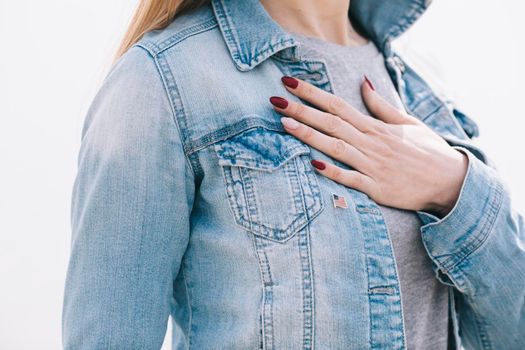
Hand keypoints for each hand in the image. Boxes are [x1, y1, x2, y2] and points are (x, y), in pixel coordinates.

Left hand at [269, 75, 467, 216]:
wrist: (451, 182)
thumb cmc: (429, 151)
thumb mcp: (408, 122)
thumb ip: (381, 105)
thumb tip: (364, 82)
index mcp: (376, 127)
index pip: (338, 105)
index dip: (313, 93)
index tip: (290, 83)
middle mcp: (371, 142)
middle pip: (331, 123)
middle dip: (302, 110)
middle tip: (276, 100)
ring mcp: (373, 165)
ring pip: (336, 146)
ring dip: (309, 135)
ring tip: (285, 124)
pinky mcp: (376, 188)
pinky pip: (351, 178)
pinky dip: (332, 171)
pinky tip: (313, 163)